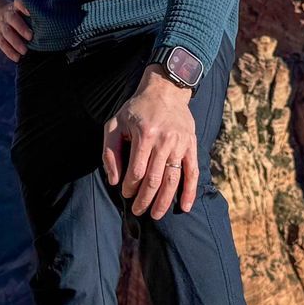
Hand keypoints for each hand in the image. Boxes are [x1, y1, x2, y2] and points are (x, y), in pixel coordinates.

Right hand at [0, 0, 33, 61]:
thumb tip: (48, 22)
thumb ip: (29, 13)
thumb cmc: (14, 13)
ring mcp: (1, 26)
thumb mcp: (18, 8)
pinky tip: (17, 58)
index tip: (30, 12)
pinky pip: (2, 44)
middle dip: (21, 28)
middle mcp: (7, 15)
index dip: (23, 6)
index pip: (18, 3)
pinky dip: (10, 52)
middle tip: (30, 36)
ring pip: (7, 33)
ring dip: (16, 43)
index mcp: (14, 7)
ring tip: (25, 51)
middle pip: (13, 20)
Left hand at [101, 69, 198, 219]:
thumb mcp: (115, 124)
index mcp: (145, 134)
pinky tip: (185, 207)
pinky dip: (190, 192)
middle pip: (154, 179)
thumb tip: (114, 180)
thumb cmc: (136, 109)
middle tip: (138, 211)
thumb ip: (110, 152)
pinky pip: (193, 172)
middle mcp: (164, 140)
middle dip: (145, 199)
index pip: (136, 171)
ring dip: (164, 201)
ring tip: (155, 215)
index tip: (125, 194)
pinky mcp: (192, 145)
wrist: (166, 90)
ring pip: (173, 180)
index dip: (130, 187)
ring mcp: (181, 144)